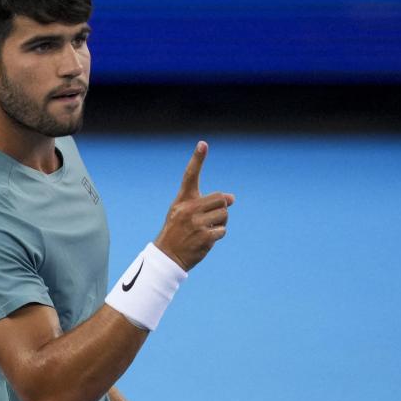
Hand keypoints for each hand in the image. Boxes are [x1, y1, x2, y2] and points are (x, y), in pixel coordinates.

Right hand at [154, 141, 234, 271]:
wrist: (167, 256)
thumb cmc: (178, 231)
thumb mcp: (183, 213)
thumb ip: (206, 203)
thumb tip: (232, 198)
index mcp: (182, 200)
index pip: (190, 176)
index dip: (197, 159)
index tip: (203, 144)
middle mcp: (188, 209)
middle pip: (220, 199)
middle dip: (221, 208)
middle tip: (210, 218)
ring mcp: (196, 223)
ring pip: (224, 215)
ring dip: (220, 223)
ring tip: (206, 230)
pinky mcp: (205, 237)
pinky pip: (222, 230)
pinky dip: (217, 235)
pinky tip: (205, 240)